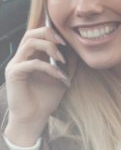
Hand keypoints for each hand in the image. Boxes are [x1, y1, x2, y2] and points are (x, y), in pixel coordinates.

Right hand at [4, 26, 73, 146]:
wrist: (35, 118)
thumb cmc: (46, 99)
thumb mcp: (62, 77)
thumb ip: (67, 63)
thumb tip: (77, 49)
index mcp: (30, 57)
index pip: (36, 34)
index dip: (51, 31)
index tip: (67, 40)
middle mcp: (21, 58)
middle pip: (30, 33)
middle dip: (48, 34)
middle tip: (63, 44)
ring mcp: (16, 65)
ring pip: (29, 43)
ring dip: (49, 48)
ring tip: (61, 60)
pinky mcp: (14, 74)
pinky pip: (32, 63)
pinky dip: (49, 67)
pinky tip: (59, 76)